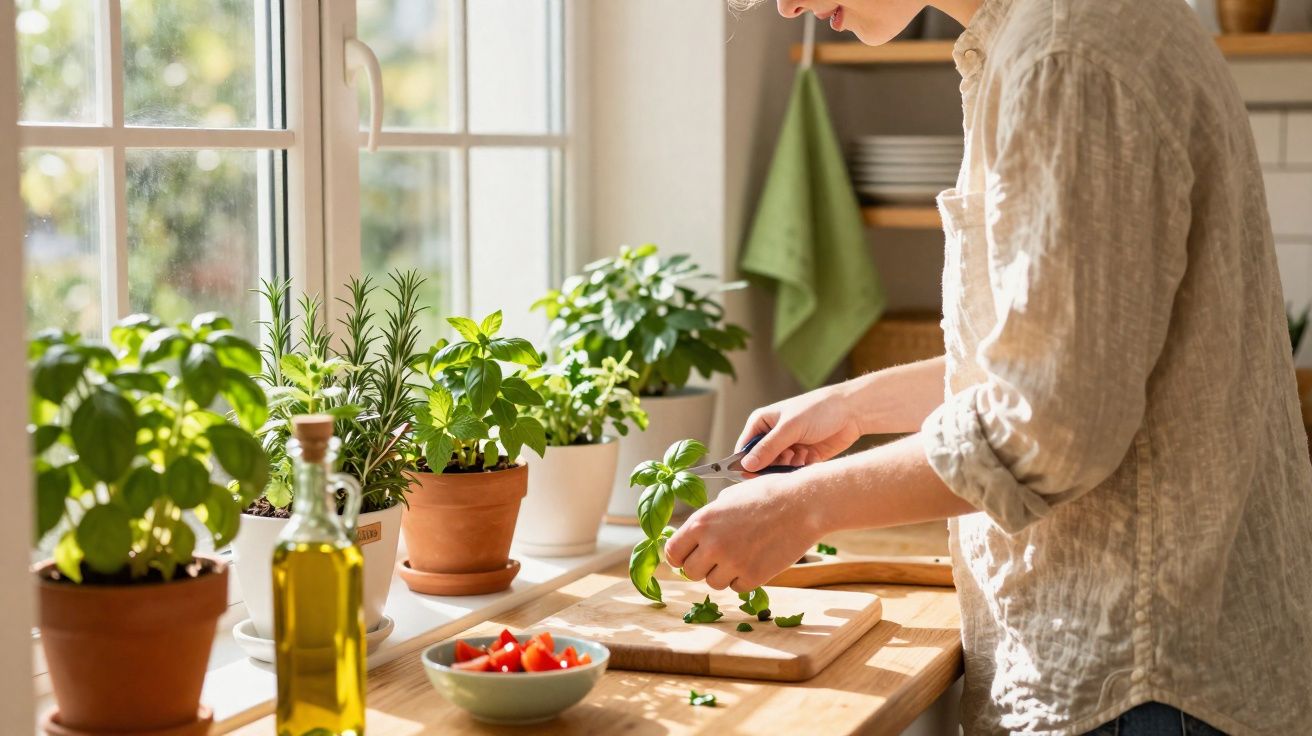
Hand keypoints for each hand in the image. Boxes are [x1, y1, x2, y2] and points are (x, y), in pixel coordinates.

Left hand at [664, 474, 818, 592]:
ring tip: (741, 555)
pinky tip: (755, 560)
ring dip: (723, 573)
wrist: (803, 504)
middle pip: (690, 572)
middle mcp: (712, 544)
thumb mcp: (729, 498)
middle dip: (701, 566)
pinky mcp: (753, 577)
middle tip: (716, 557)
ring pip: (713, 583)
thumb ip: (709, 519)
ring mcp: (733, 563)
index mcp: (701, 522)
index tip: (686, 557)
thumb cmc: (767, 495)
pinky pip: (737, 588)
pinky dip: (743, 579)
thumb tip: (695, 535)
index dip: (678, 556)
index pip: (673, 552)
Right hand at [736, 383, 863, 472]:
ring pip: (779, 469)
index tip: (750, 477)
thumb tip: (746, 465)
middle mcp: (773, 436)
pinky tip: (812, 456)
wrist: (853, 412)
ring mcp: (789, 447)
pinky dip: (802, 468)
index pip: (745, 449)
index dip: (746, 464)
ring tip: (802, 454)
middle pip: (761, 463)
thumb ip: (768, 448)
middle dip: (772, 466)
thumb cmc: (819, 410)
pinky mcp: (804, 457)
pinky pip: (795, 471)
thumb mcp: (790, 428)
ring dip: (789, 467)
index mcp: (762, 423)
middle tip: (786, 461)